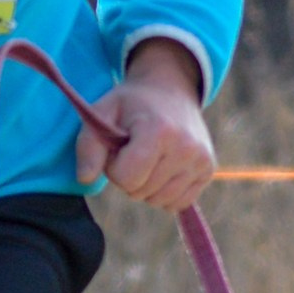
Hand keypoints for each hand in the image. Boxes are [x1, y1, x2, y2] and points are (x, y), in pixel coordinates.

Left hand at [78, 39, 215, 212]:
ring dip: (146, 186)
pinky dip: (165, 192)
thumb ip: (88, 145)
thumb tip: (85, 179)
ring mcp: (201, 160)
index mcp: (159, 131)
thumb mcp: (102, 112)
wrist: (170, 89)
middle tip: (134, 149)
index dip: (114, 166)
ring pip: (159, 201)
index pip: (126, 178)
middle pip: (140, 192)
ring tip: (149, 157)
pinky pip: (178, 203)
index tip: (119, 146)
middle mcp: (185, 148)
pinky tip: (163, 168)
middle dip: (129, 175)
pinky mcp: (208, 170)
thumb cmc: (131, 104)